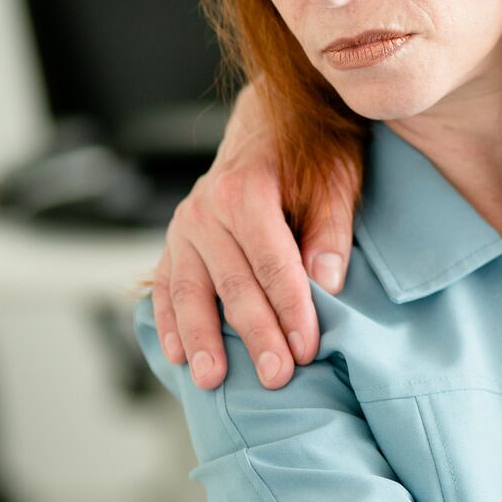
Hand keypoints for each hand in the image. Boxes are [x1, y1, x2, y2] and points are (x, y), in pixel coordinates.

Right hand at [150, 81, 359, 390]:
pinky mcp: (176, 242)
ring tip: (213, 380)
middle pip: (233, 284)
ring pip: (190, 291)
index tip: (307, 349)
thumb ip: (330, 230)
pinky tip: (177, 355)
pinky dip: (168, 321)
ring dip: (202, 338)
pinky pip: (166, 285)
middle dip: (255, 335)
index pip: (274, 264)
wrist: (270, 121)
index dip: (292, 310)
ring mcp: (184, 227)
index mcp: (247, 192)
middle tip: (275, 377)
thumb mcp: (335, 178)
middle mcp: (206, 210)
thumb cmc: (310, 150)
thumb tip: (327, 284)